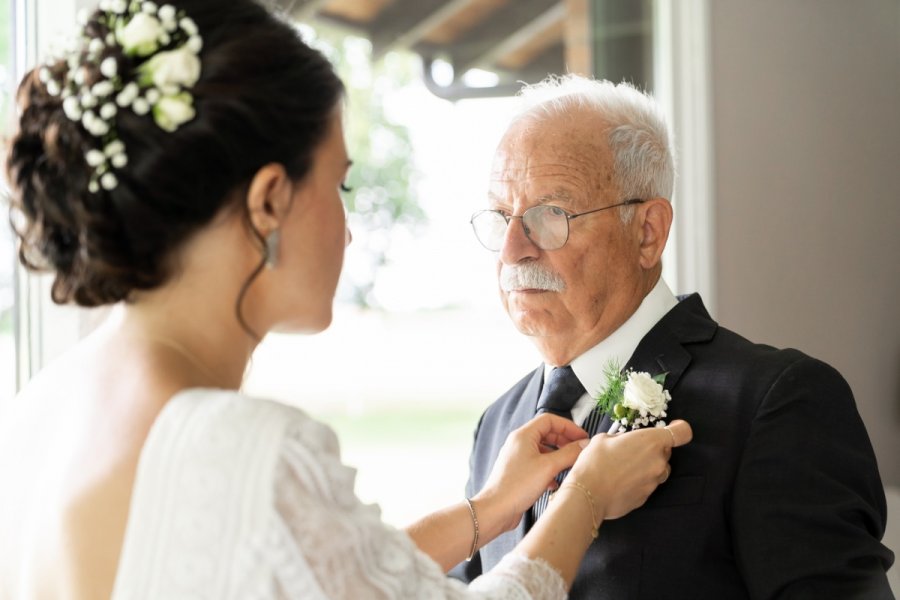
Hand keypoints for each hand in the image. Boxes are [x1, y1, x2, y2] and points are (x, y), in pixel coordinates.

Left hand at [476, 413, 588, 530]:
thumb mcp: (548, 467)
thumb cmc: (517, 486)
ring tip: (571, 465)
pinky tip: (556, 482)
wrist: (496, 510)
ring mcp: (518, 458)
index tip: (582, 437)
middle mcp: (519, 443)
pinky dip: (550, 469)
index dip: (568, 426)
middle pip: (546, 434)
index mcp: (523, 435)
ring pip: (543, 451)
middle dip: (565, 441)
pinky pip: (538, 465)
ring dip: (558, 456)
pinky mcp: (518, 473)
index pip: (549, 420)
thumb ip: (568, 453)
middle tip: (580, 450)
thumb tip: (584, 444)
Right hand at [568, 420, 691, 519]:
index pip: (682, 432)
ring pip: (657, 469)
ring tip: (624, 468)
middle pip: (666, 452)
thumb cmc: (594, 463)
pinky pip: (647, 484)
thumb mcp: (604, 438)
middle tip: (630, 450)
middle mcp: (658, 462)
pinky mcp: (647, 497)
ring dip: (646, 467)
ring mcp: (654, 482)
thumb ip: (622, 438)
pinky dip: (638, 481)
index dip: (679, 428)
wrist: (588, 495)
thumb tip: (624, 442)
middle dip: (652, 450)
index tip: (672, 427)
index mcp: (651, 441)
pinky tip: (620, 481)